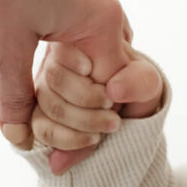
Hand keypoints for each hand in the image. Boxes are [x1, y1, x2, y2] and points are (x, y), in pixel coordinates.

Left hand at [0, 0, 133, 149]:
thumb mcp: (0, 50)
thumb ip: (16, 97)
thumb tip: (19, 135)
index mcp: (99, 19)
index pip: (114, 88)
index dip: (89, 127)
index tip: (63, 151)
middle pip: (111, 61)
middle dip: (87, 96)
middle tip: (52, 121)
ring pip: (93, 32)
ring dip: (74, 63)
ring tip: (42, 84)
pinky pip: (74, 7)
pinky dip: (61, 33)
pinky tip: (29, 37)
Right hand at [34, 43, 164, 176]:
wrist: (129, 109)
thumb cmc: (134, 88)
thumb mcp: (146, 82)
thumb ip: (138, 80)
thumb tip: (113, 91)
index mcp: (74, 45)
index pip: (63, 55)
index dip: (85, 78)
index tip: (110, 93)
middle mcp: (51, 65)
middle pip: (52, 83)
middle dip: (89, 104)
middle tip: (115, 111)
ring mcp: (42, 91)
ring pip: (46, 108)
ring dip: (81, 124)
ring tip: (110, 125)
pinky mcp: (41, 116)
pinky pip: (41, 130)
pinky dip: (68, 141)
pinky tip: (92, 140)